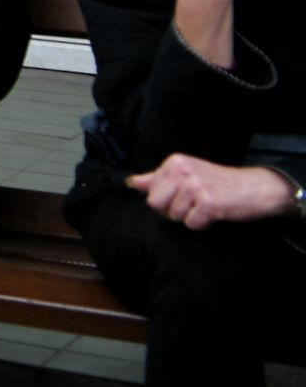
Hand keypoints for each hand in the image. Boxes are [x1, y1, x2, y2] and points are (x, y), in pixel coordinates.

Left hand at [136, 153, 300, 228]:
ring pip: (174, 215)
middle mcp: (182, 171)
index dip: (165, 199)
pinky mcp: (208, 203)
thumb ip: (157, 178)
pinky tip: (214, 213)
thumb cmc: (220, 183)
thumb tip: (131, 182)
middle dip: (172, 210)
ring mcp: (195, 186)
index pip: (149, 190)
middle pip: (155, 203)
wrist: (256, 188)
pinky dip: (202, 224)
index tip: (183, 195)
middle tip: (192, 205)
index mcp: (174, 162)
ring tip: (206, 206)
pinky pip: (191, 224)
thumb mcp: (187, 174)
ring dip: (190, 217)